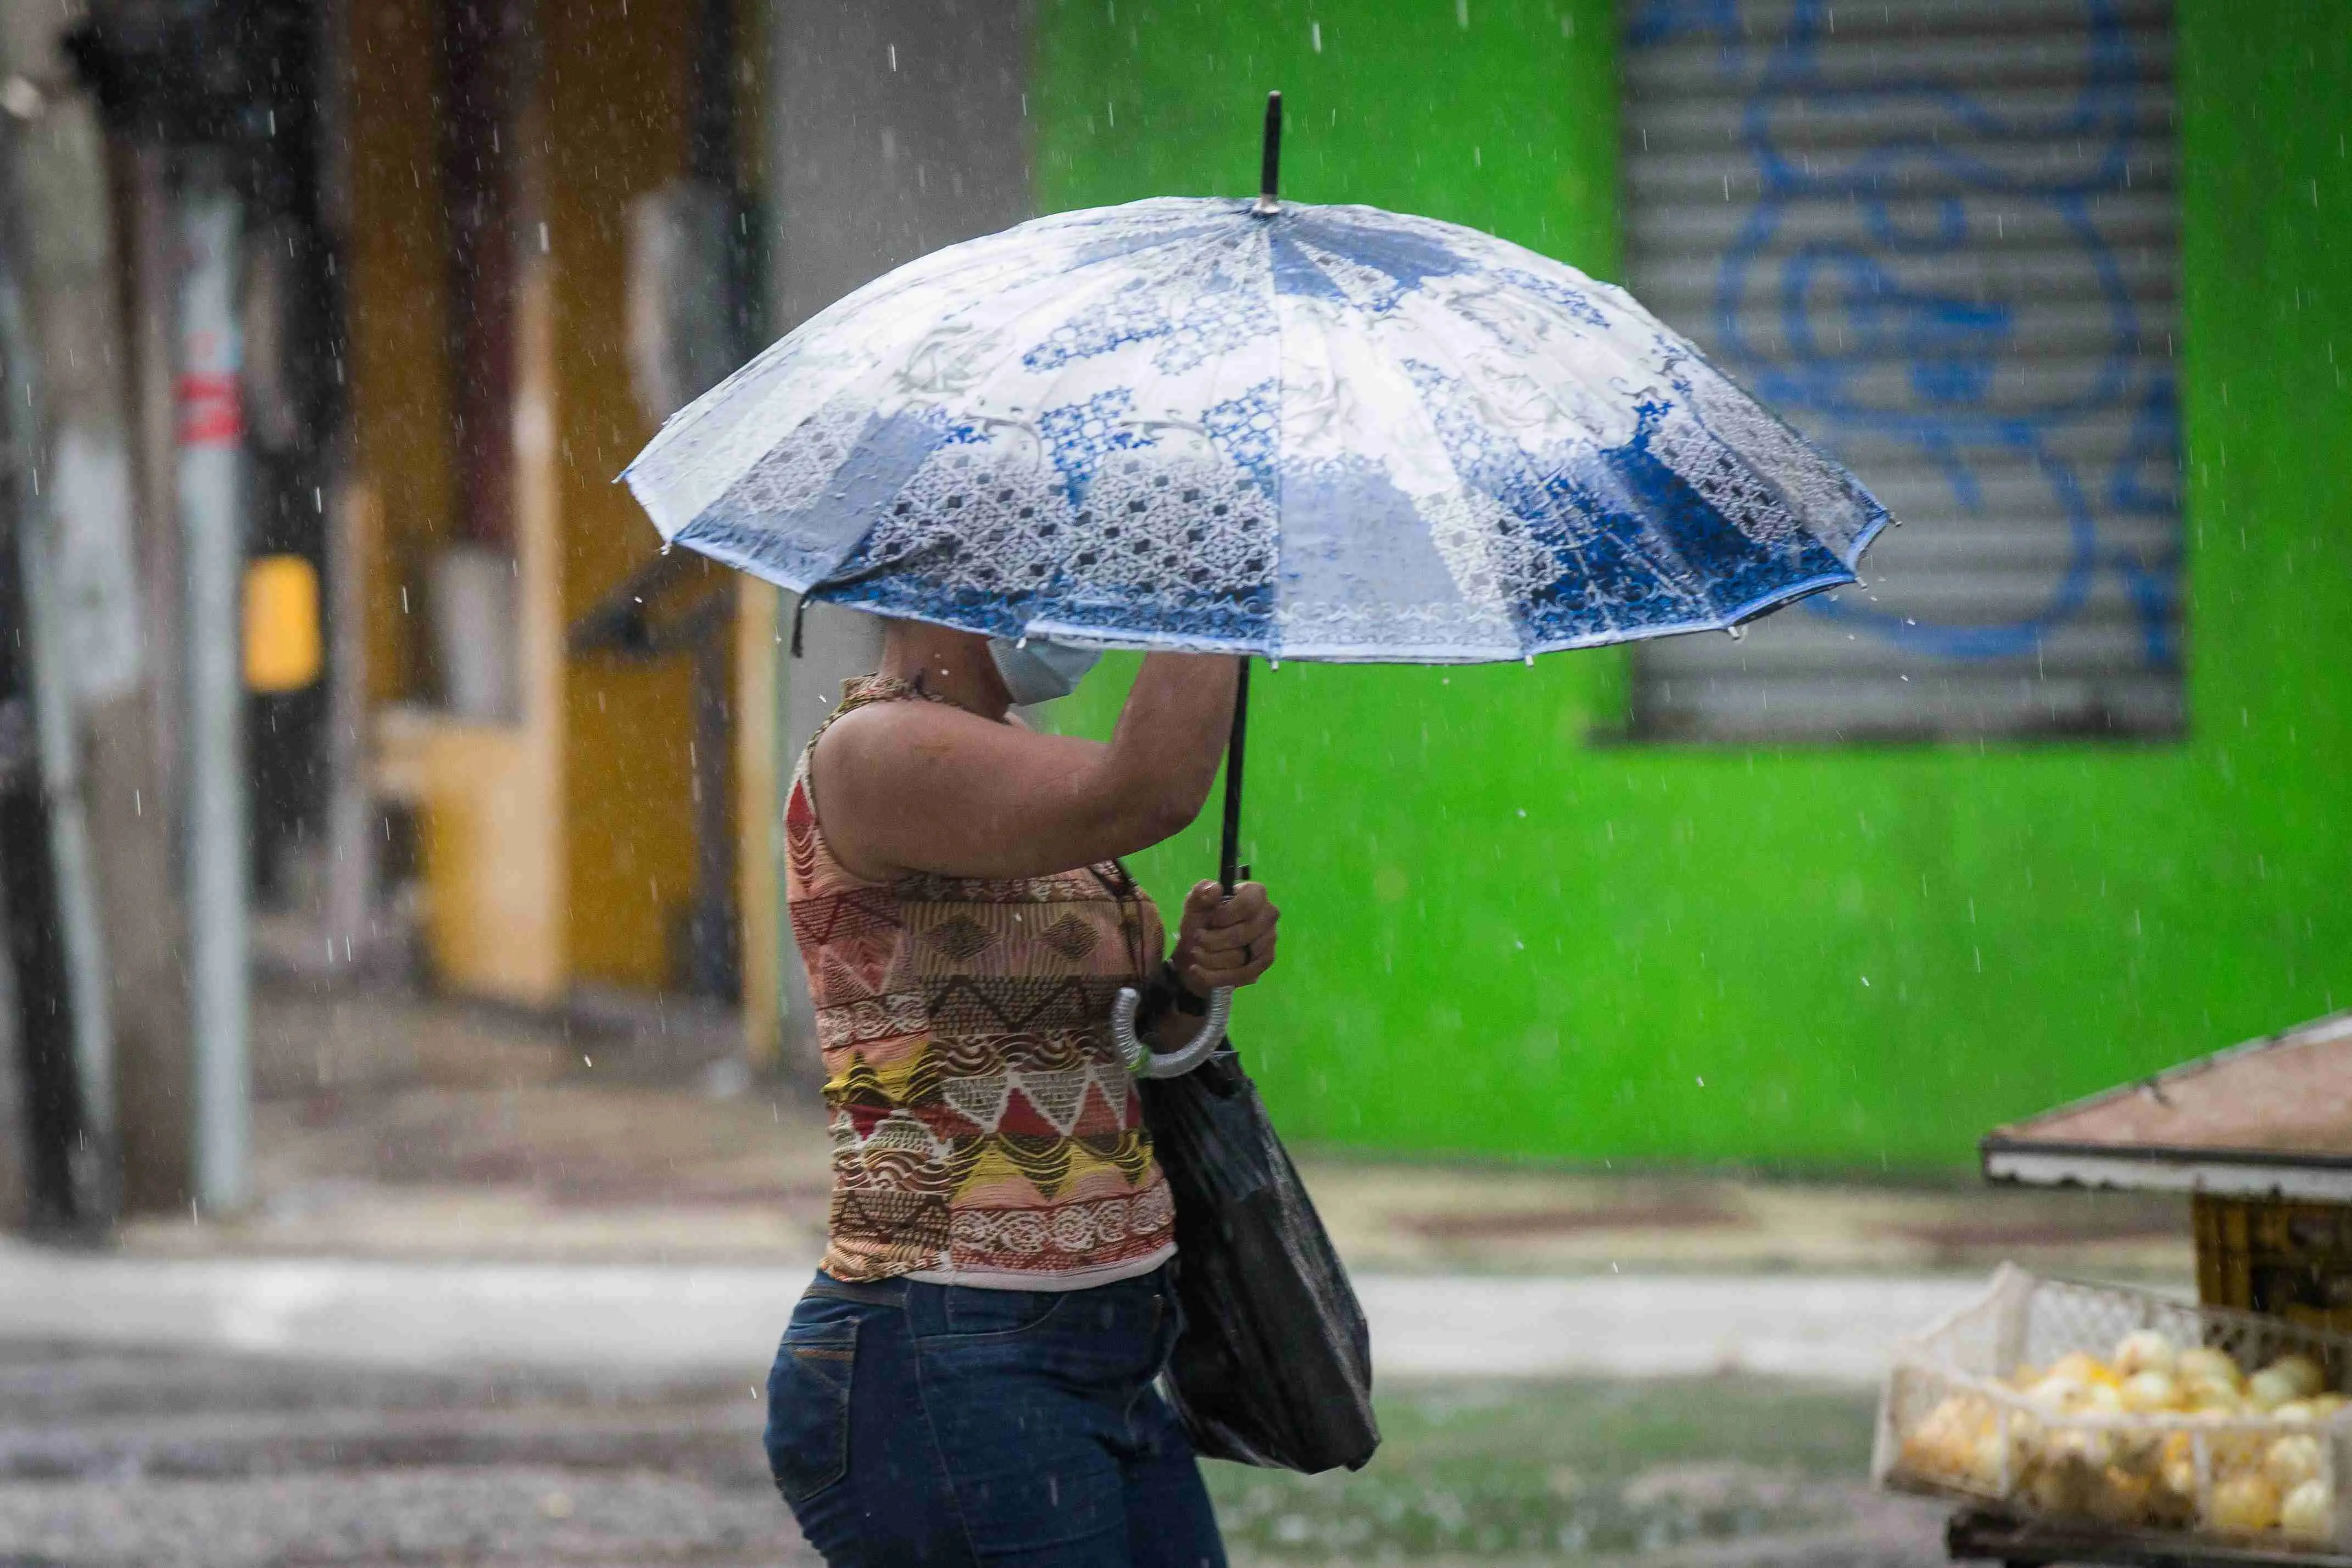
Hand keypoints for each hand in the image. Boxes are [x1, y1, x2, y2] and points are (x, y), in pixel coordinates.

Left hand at [1169, 880, 1278, 994]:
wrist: (1197, 951)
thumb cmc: (1200, 922)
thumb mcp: (1193, 905)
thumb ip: (1200, 893)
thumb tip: (1216, 889)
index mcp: (1254, 894)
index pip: (1249, 903)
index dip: (1226, 915)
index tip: (1211, 920)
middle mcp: (1268, 915)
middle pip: (1244, 934)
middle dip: (1214, 940)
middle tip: (1197, 938)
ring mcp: (1269, 940)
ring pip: (1241, 957)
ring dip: (1211, 958)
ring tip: (1197, 953)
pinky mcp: (1264, 961)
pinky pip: (1242, 974)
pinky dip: (1216, 975)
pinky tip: (1200, 970)